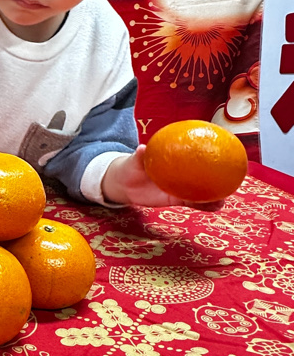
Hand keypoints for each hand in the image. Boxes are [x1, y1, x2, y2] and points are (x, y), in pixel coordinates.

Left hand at [102, 146, 223, 209]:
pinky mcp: (176, 198)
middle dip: (219, 175)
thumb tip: (143, 148)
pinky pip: (193, 202)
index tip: (226, 151)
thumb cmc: (130, 166)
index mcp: (174, 158)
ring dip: (215, 194)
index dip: (209, 151)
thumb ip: (139, 156)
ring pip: (202, 190)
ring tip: (225, 198)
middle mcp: (181, 171)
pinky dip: (204, 205)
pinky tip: (214, 208)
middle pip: (204, 172)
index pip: (194, 152)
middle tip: (232, 178)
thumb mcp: (133, 161)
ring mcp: (181, 185)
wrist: (123, 184)